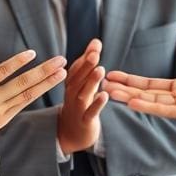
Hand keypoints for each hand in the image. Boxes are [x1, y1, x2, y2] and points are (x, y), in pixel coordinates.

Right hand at [0, 50, 66, 144]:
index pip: (2, 70)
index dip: (18, 61)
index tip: (33, 53)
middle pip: (22, 81)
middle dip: (44, 70)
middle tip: (61, 60)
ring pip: (26, 94)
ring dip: (46, 83)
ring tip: (62, 73)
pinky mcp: (1, 122)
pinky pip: (21, 106)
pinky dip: (35, 97)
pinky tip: (46, 89)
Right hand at [57, 38, 108, 154]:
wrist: (71, 133)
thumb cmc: (79, 103)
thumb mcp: (83, 83)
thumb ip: (89, 63)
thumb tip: (96, 41)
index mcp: (71, 84)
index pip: (76, 68)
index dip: (86, 56)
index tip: (95, 44)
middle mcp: (72, 94)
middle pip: (78, 79)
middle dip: (86, 66)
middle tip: (95, 54)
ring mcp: (78, 108)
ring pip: (83, 94)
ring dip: (91, 82)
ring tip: (100, 70)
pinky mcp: (85, 121)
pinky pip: (90, 112)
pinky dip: (96, 104)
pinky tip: (104, 95)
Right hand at [102, 26, 175, 133]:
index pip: (150, 83)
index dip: (131, 80)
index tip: (112, 75)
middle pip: (145, 93)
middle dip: (123, 89)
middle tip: (100, 83)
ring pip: (151, 102)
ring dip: (130, 98)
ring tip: (108, 93)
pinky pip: (166, 109)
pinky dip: (148, 106)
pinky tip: (132, 102)